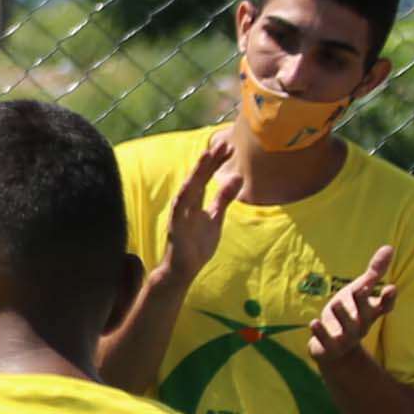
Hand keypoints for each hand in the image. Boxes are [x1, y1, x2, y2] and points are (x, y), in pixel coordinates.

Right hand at [161, 128, 244, 285]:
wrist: (183, 269)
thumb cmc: (197, 244)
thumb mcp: (216, 217)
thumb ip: (223, 198)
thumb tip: (238, 177)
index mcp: (195, 199)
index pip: (207, 176)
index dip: (218, 162)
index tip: (231, 148)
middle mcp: (186, 202)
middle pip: (199, 177)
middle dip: (210, 161)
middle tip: (224, 144)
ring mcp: (180, 213)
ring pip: (189, 187)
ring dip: (197, 172)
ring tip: (207, 156)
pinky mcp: (175, 226)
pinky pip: (180, 208)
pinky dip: (185, 195)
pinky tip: (191, 183)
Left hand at [304, 243, 398, 364]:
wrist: (335, 349)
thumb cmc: (350, 313)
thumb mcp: (361, 290)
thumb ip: (374, 272)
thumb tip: (389, 247)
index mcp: (370, 312)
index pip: (385, 306)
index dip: (388, 299)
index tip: (391, 288)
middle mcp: (361, 326)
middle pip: (365, 316)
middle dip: (362, 303)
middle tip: (360, 289)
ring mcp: (347, 339)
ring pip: (347, 329)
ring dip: (342, 316)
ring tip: (335, 303)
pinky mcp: (330, 348)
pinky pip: (327, 342)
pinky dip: (321, 333)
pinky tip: (313, 322)